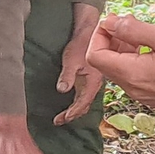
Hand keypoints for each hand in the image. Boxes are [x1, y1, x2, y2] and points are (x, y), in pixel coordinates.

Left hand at [55, 3, 104, 125]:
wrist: (91, 32)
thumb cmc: (81, 44)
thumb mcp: (71, 59)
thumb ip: (67, 75)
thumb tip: (62, 90)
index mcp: (93, 82)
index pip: (82, 103)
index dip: (72, 113)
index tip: (61, 119)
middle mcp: (94, 84)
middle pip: (85, 105)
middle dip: (73, 115)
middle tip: (59, 121)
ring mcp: (93, 82)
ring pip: (86, 101)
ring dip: (75, 110)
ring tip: (64, 116)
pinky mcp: (90, 79)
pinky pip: (85, 95)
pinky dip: (78, 103)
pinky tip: (72, 104)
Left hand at [86, 15, 154, 107]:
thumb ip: (133, 30)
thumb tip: (110, 23)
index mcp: (132, 74)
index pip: (95, 56)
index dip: (99, 35)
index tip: (113, 21)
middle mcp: (133, 89)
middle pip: (106, 63)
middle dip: (111, 40)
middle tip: (127, 21)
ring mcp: (142, 94)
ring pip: (119, 70)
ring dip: (123, 49)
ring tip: (140, 31)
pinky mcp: (152, 95)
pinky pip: (133, 77)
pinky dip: (134, 60)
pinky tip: (149, 48)